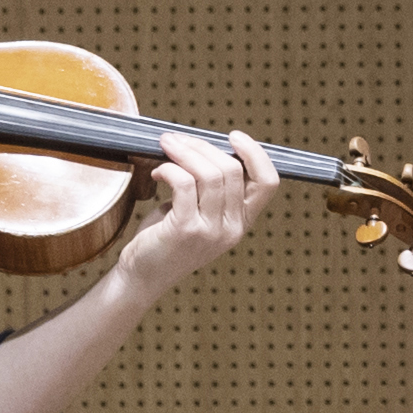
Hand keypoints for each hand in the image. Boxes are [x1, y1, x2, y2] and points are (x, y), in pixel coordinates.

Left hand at [105, 130, 274, 310]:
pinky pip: (184, 183)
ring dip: (184, 153)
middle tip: (176, 140)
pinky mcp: (186, 230)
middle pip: (232, 169)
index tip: (234, 137)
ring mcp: (211, 231)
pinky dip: (169, 169)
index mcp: (241, 222)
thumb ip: (209, 188)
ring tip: (165, 149)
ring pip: (210, 173)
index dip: (256, 154)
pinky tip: (157, 172)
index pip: (268, 182)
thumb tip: (202, 146)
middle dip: (201, 146)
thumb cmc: (167, 239)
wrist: (144, 275)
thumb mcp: (198, 213)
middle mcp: (233, 228)